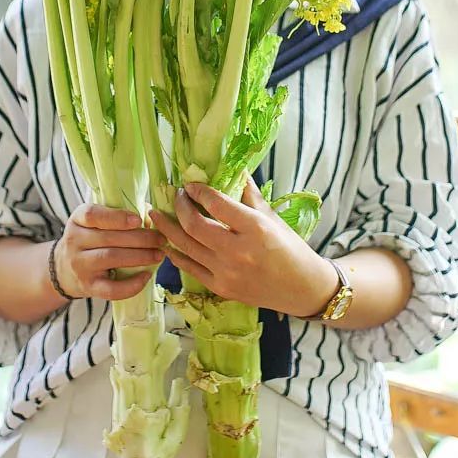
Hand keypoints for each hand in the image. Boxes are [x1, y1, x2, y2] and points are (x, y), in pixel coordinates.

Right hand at [54, 203, 165, 301]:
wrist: (64, 269)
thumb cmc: (89, 239)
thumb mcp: (93, 222)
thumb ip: (116, 215)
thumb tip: (149, 212)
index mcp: (77, 220)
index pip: (92, 215)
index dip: (116, 217)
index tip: (139, 219)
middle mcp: (74, 241)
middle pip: (108, 238)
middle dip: (140, 238)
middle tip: (161, 239)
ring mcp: (80, 265)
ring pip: (111, 258)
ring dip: (139, 256)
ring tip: (159, 254)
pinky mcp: (88, 287)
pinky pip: (111, 289)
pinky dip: (131, 285)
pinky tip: (146, 276)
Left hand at [150, 179, 339, 318]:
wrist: (302, 289)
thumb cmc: (291, 248)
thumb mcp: (272, 217)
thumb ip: (249, 193)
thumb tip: (233, 168)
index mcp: (255, 228)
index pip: (216, 203)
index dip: (198, 191)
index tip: (190, 184)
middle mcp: (238, 251)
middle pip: (194, 225)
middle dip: (179, 206)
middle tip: (175, 195)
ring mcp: (227, 273)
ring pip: (185, 246)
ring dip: (167, 228)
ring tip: (155, 215)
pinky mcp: (221, 289)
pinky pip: (189, 268)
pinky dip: (176, 253)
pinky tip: (167, 242)